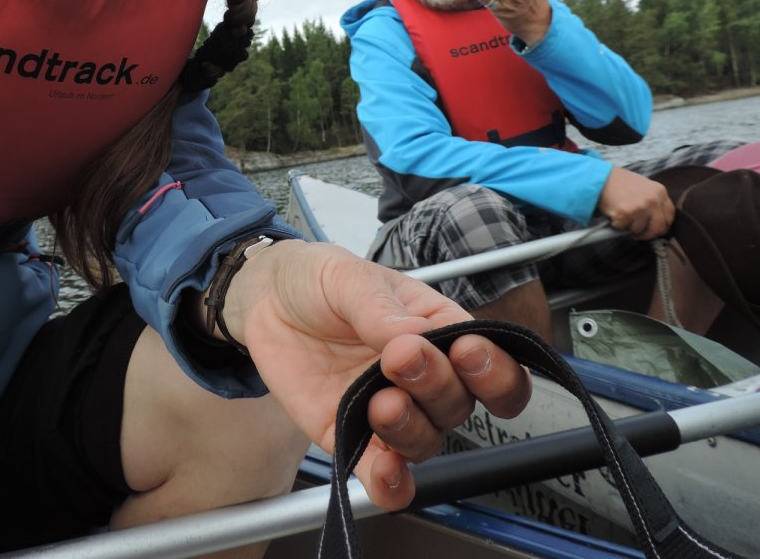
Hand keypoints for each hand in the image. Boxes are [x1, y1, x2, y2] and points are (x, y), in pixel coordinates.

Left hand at [223, 240, 532, 509]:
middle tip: (400, 358)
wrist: (265, 299)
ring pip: (425, 441)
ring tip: (381, 403)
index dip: (493, 370)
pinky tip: (386, 471)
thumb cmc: (319, 280)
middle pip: (459, 405)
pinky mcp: (350, 435)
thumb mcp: (347, 276)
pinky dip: (391, 483)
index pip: (493, 366)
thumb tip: (415, 335)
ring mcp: (388, 409)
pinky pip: (382, 474)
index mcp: (438, 331)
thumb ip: (379, 307)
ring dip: (410, 429)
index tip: (465, 352)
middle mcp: (422, 378)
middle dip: (436, 386)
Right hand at [597, 166, 674, 238]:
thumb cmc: (619, 182)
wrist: (600, 177)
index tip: (654, 229)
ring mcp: (640, 207)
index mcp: (660, 192)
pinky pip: (623, 228)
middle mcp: (653, 200)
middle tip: (639, 234)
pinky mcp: (626, 214)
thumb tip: (656, 222)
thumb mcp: (644, 187)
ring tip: (622, 215)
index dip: (662, 226)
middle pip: (659, 227)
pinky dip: (617, 225)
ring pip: (639, 230)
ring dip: (629, 227)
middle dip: (648, 234)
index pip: (670, 216)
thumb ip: (653, 201)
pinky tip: (614, 213)